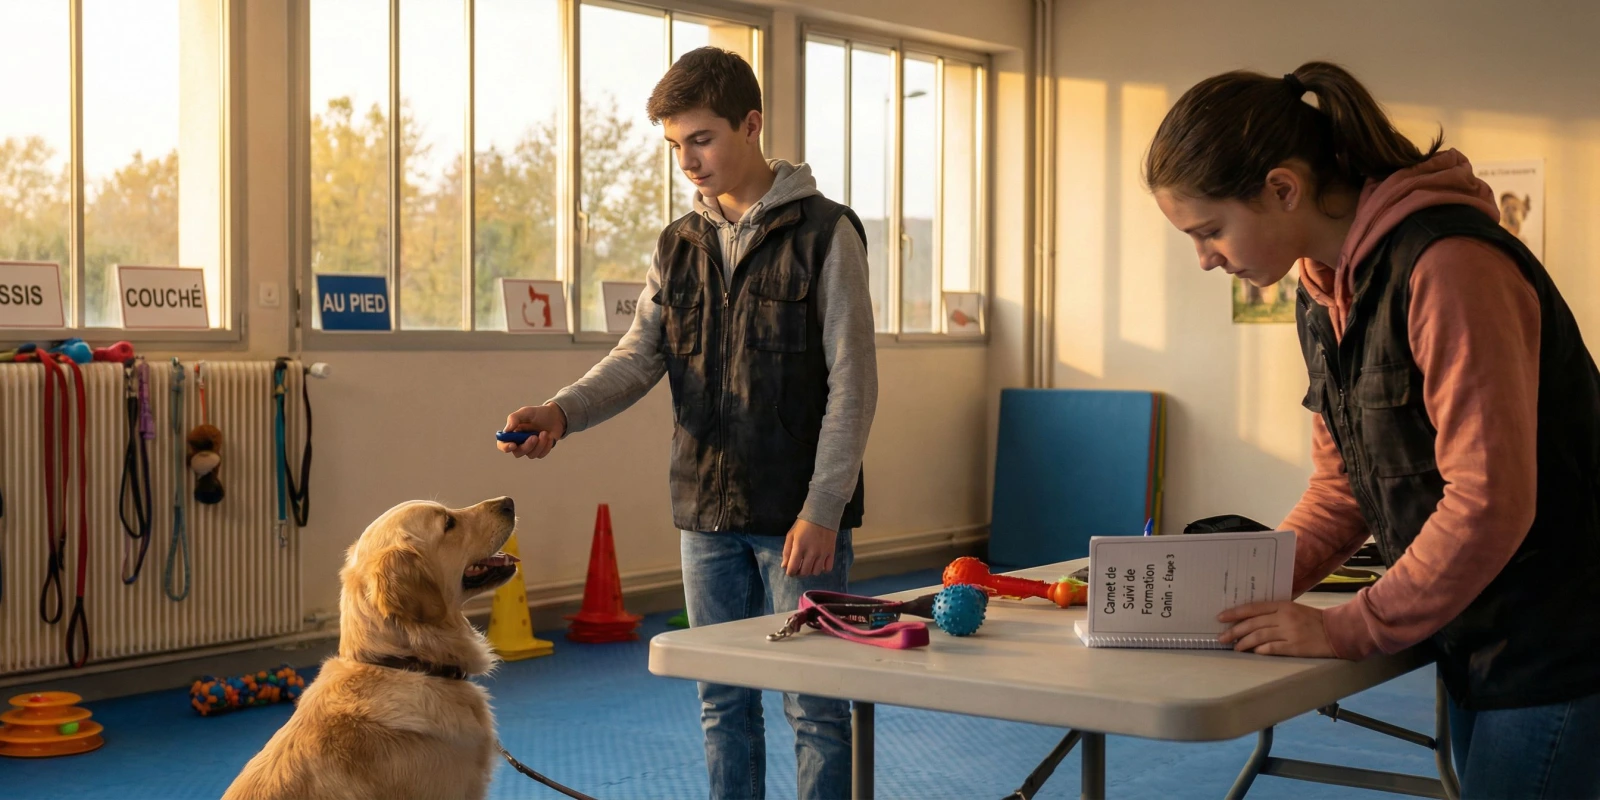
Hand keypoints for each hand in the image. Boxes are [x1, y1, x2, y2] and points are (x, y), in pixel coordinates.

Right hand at [498, 403, 566, 459]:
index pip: (502, 444)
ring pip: (531, 455)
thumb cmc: (538, 413)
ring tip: (545, 433)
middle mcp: (519, 442)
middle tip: (534, 437)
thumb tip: (506, 430)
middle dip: (527, 446)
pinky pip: (541, 454)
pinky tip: (549, 437)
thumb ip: (514, 418)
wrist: (555, 417)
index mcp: (512, 433)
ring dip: (539, 445)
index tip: (513, 445)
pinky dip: (546, 446)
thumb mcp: (526, 412)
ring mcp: (530, 448)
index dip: (505, 447)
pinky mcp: (540, 451)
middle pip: (518, 453)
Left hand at [781, 520, 837, 576]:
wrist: (821, 514)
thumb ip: (786, 551)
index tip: (790, 571)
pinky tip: (819, 563)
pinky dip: (823, 568)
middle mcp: (811, 552)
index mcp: (799, 547)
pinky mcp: (831, 552)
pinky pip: (828, 568)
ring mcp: (822, 553)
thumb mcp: (791, 535)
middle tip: (799, 567)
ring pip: (816, 572)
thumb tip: (784, 566)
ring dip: (811, 571)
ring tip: (809, 565)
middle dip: (799, 573)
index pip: (793, 568)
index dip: (790, 573)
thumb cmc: (803, 524)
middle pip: (804, 572)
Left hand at [1218, 601, 1335, 657]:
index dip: (1234, 613)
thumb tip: (1250, 619)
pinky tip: (1253, 652)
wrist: (1336, 631)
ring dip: (1244, 643)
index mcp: (1283, 605)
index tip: (1220, 618)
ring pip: (1259, 636)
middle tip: (1221, 637)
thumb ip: (1274, 612)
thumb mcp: (1294, 609)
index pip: (1253, 608)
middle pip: (1252, 624)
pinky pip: (1272, 648)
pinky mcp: (1295, 647)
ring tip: (1235, 647)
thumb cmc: (1313, 620)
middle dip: (1234, 631)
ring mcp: (1289, 632)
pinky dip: (1260, 650)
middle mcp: (1284, 618)